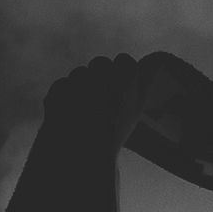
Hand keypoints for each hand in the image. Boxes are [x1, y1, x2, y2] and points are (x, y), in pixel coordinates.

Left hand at [43, 53, 157, 153]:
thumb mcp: (137, 107)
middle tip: (103, 100)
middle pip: (100, 63)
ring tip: (87, 112)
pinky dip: (64, 98)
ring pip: (79, 74)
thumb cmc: (116, 130)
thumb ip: (145, 80)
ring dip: (81, 86)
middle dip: (100, 77)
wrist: (85, 151)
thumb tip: (155, 62)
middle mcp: (101, 72)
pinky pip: (62, 87)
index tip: (120, 89)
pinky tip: (71, 116)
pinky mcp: (58, 89)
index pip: (124, 60)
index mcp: (126, 74)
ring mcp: (77, 80)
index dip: (121, 74)